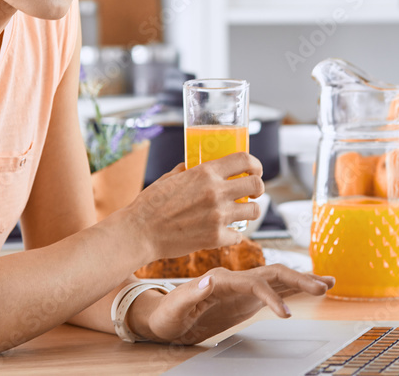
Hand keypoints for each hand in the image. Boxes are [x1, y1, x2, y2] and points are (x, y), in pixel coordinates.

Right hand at [121, 152, 263, 260]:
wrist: (139, 232)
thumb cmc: (150, 204)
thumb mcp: (169, 178)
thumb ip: (188, 171)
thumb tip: (194, 166)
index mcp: (206, 172)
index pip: (244, 159)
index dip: (255, 164)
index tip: (255, 170)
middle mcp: (216, 192)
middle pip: (256, 185)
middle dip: (258, 188)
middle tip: (252, 193)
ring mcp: (218, 216)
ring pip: (254, 211)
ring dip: (250, 211)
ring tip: (241, 213)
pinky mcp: (215, 238)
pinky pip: (238, 235)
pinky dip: (233, 235)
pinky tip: (225, 233)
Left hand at [132, 265, 334, 344]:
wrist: (163, 315)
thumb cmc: (166, 314)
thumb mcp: (174, 308)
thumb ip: (191, 293)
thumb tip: (209, 280)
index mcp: (220, 279)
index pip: (253, 283)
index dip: (271, 296)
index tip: (285, 313)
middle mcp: (235, 278)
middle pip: (273, 274)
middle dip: (299, 280)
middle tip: (323, 287)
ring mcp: (243, 286)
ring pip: (279, 279)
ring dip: (303, 280)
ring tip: (328, 283)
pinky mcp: (246, 297)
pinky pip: (275, 290)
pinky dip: (294, 289)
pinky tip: (311, 288)